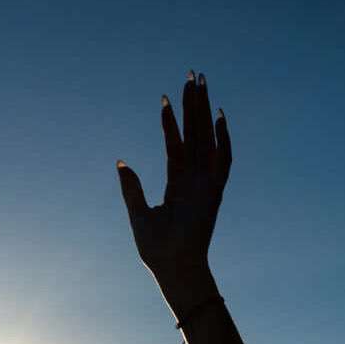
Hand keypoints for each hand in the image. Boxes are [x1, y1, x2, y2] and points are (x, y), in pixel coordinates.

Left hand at [116, 70, 232, 290]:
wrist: (172, 268)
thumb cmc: (157, 250)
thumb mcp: (138, 214)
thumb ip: (132, 188)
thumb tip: (121, 162)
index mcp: (178, 185)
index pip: (176, 144)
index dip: (171, 121)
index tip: (165, 97)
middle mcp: (194, 180)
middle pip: (195, 133)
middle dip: (194, 104)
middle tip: (192, 75)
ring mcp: (206, 184)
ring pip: (206, 138)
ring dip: (204, 111)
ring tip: (200, 83)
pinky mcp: (214, 193)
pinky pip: (222, 161)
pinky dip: (223, 140)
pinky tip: (219, 116)